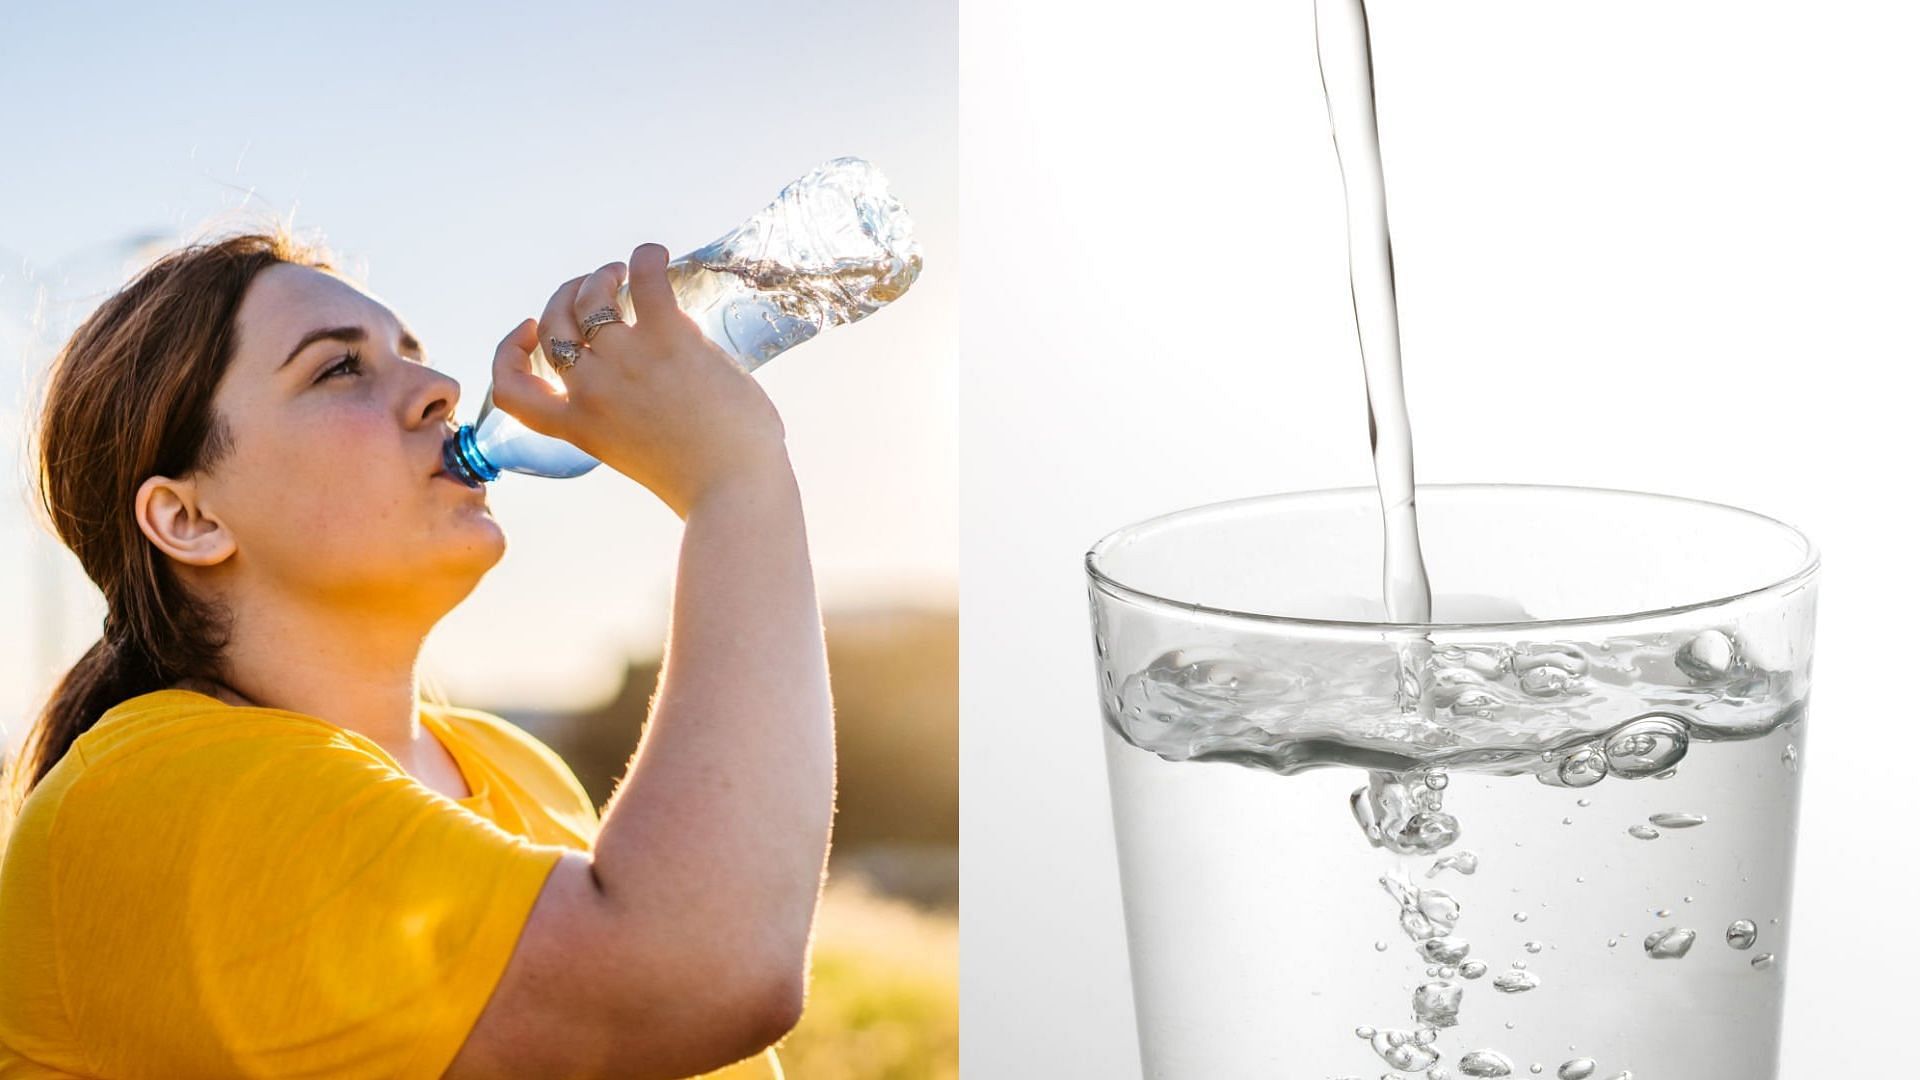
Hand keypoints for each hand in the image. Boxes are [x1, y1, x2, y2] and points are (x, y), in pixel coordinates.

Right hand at [489, 243, 790, 516]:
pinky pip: (645, 279)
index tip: (529, 331)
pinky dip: (646, 259)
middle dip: (565, 297)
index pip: (511, 388)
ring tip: (622, 273)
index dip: (508, 352)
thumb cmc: (706, 482)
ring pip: (590, 298)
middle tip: (595, 287)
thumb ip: (630, 420)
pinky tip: (654, 256)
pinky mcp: (668, 338)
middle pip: (553, 326)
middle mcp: (591, 390)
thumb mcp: (641, 455)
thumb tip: (661, 382)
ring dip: (600, 276)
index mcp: (579, 427)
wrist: (736, 491)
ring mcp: (626, 361)